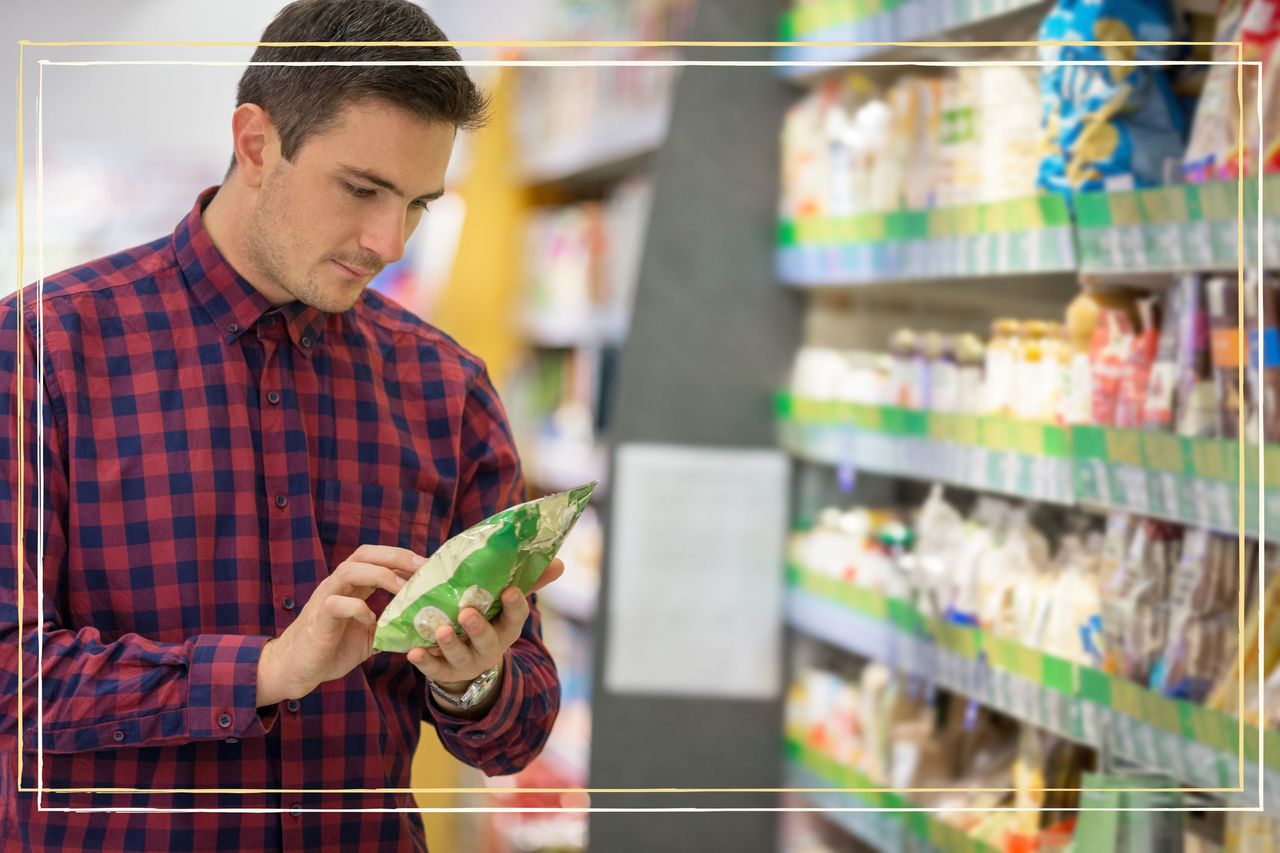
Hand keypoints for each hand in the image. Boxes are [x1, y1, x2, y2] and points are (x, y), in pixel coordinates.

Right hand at [256, 545, 423, 705]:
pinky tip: (372, 621)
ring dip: (381, 575)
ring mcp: (326, 597)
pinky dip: (358, 608)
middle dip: (396, 557)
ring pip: (350, 570)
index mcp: (352, 586)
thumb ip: (391, 627)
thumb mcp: (370, 637)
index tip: (429, 566)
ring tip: (403, 589)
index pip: (378, 558)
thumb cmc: (332, 649)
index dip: (403, 558)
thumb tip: (423, 630)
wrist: (297, 668)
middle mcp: (338, 584)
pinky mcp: (319, 617)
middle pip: (365, 554)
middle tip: (422, 568)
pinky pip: (337, 603)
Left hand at [406, 558, 563, 691]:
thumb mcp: (507, 604)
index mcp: (507, 627)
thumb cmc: (490, 620)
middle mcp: (490, 646)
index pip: (515, 616)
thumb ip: (529, 582)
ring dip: (450, 644)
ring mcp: (468, 661)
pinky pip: (434, 669)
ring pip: (460, 656)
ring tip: (439, 630)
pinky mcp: (445, 671)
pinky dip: (425, 662)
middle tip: (467, 613)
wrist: (471, 661)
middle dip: (478, 628)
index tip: (509, 590)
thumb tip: (559, 562)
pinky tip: (414, 651)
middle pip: (487, 640)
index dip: (513, 605)